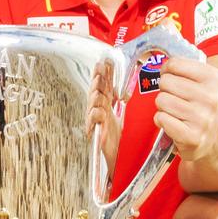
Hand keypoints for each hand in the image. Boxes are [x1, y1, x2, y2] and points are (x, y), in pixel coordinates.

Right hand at [85, 60, 120, 175]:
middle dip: (97, 79)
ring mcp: (94, 120)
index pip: (103, 85)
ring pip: (92, 104)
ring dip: (95, 95)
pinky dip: (95, 115)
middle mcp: (97, 109)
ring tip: (98, 86)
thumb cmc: (113, 137)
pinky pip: (92, 121)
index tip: (105, 62)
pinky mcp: (93, 131)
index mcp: (104, 104)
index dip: (103, 73)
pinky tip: (99, 111)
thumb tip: (125, 91)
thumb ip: (120, 103)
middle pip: (95, 91)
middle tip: (99, 69)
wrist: (112, 156)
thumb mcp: (119, 116)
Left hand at [153, 56, 217, 162]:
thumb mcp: (208, 83)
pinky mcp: (192, 137)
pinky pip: (160, 118)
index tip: (172, 77)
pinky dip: (161, 120)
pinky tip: (174, 124)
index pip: (174, 64)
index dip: (167, 70)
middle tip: (176, 98)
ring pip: (161, 100)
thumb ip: (187, 69)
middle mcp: (212, 98)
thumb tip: (163, 64)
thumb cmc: (206, 108)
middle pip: (166, 81)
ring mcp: (203, 119)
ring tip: (176, 112)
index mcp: (216, 79)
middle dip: (166, 89)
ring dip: (163, 106)